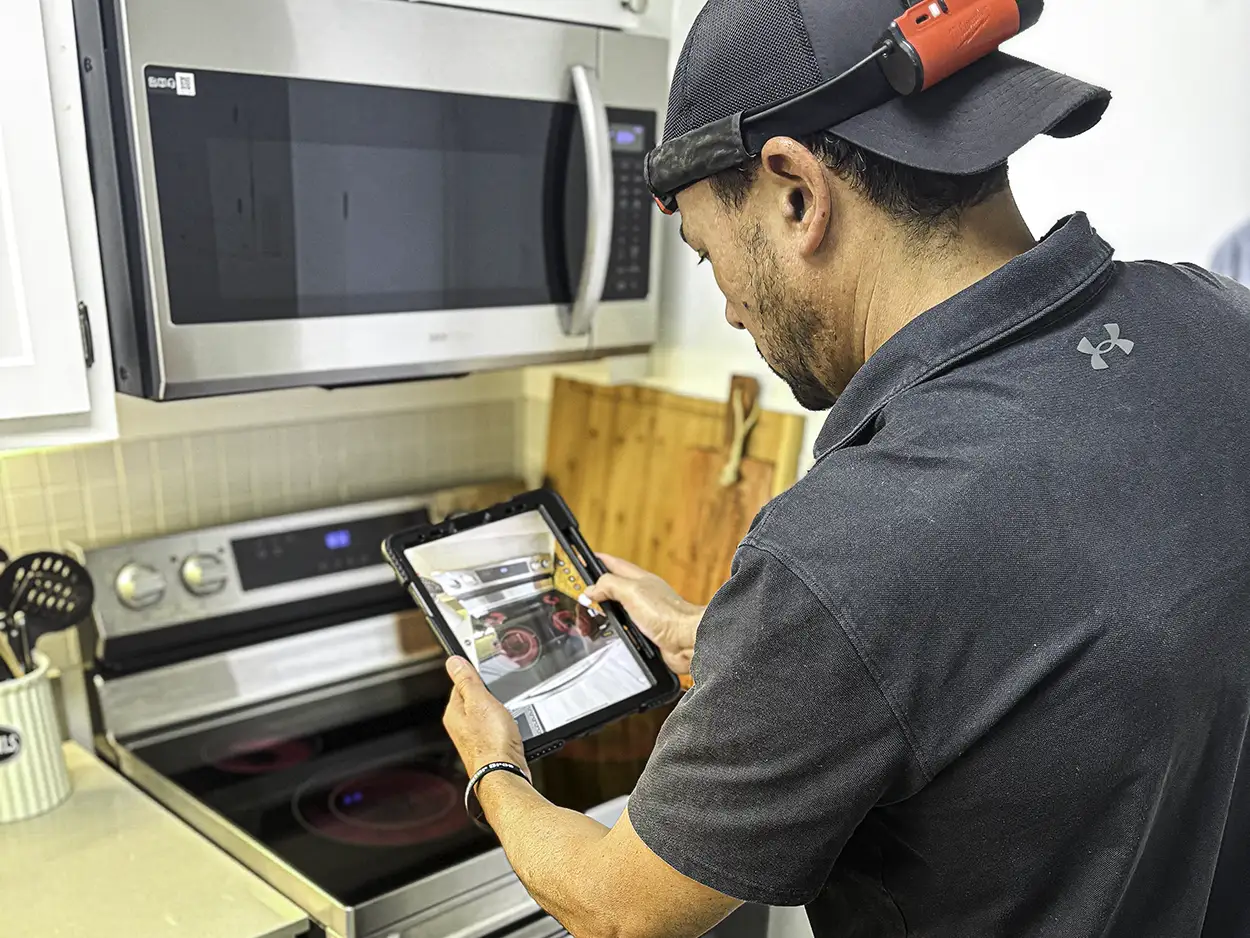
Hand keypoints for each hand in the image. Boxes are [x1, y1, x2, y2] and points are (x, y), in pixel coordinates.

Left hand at [443, 657, 528, 777]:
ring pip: (489, 714)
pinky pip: (498, 728)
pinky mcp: (490, 747)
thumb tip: (453, 661)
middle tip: (501, 695)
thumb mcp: (480, 701)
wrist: (504, 774)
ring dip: (501, 711)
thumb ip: (466, 680)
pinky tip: (513, 727)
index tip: (487, 672)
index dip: (475, 676)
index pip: (460, 684)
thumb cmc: (491, 743)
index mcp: (454, 712)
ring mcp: (475, 738)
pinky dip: (507, 725)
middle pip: (476, 699)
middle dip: (490, 695)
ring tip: (508, 713)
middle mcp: (461, 726)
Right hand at [581, 554, 702, 676]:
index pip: (614, 564)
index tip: (585, 558)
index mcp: (639, 579)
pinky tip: (608, 632)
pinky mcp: (646, 632)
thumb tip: (591, 589)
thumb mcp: (632, 591)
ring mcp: (644, 613)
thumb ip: (609, 585)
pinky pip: (625, 627)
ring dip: (605, 609)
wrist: (686, 639)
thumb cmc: (666, 613)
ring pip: (619, 608)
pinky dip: (614, 628)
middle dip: (597, 587)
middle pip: (615, 586)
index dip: (599, 560)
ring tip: (590, 611)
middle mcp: (642, 594)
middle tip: (582, 590)